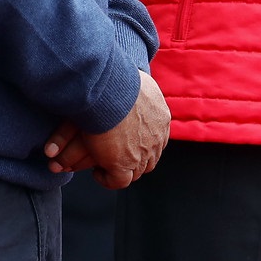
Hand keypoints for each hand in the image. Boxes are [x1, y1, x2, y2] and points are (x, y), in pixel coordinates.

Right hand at [44, 71, 170, 188]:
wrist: (111, 91)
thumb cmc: (119, 79)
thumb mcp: (139, 80)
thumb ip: (141, 88)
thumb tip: (136, 80)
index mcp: (162, 117)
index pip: (158, 138)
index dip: (145, 142)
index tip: (131, 140)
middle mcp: (156, 138)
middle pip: (150, 158)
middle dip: (137, 160)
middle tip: (120, 157)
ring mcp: (142, 154)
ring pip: (136, 172)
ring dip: (122, 170)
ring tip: (107, 166)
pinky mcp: (123, 165)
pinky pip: (118, 182)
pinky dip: (108, 179)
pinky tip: (98, 172)